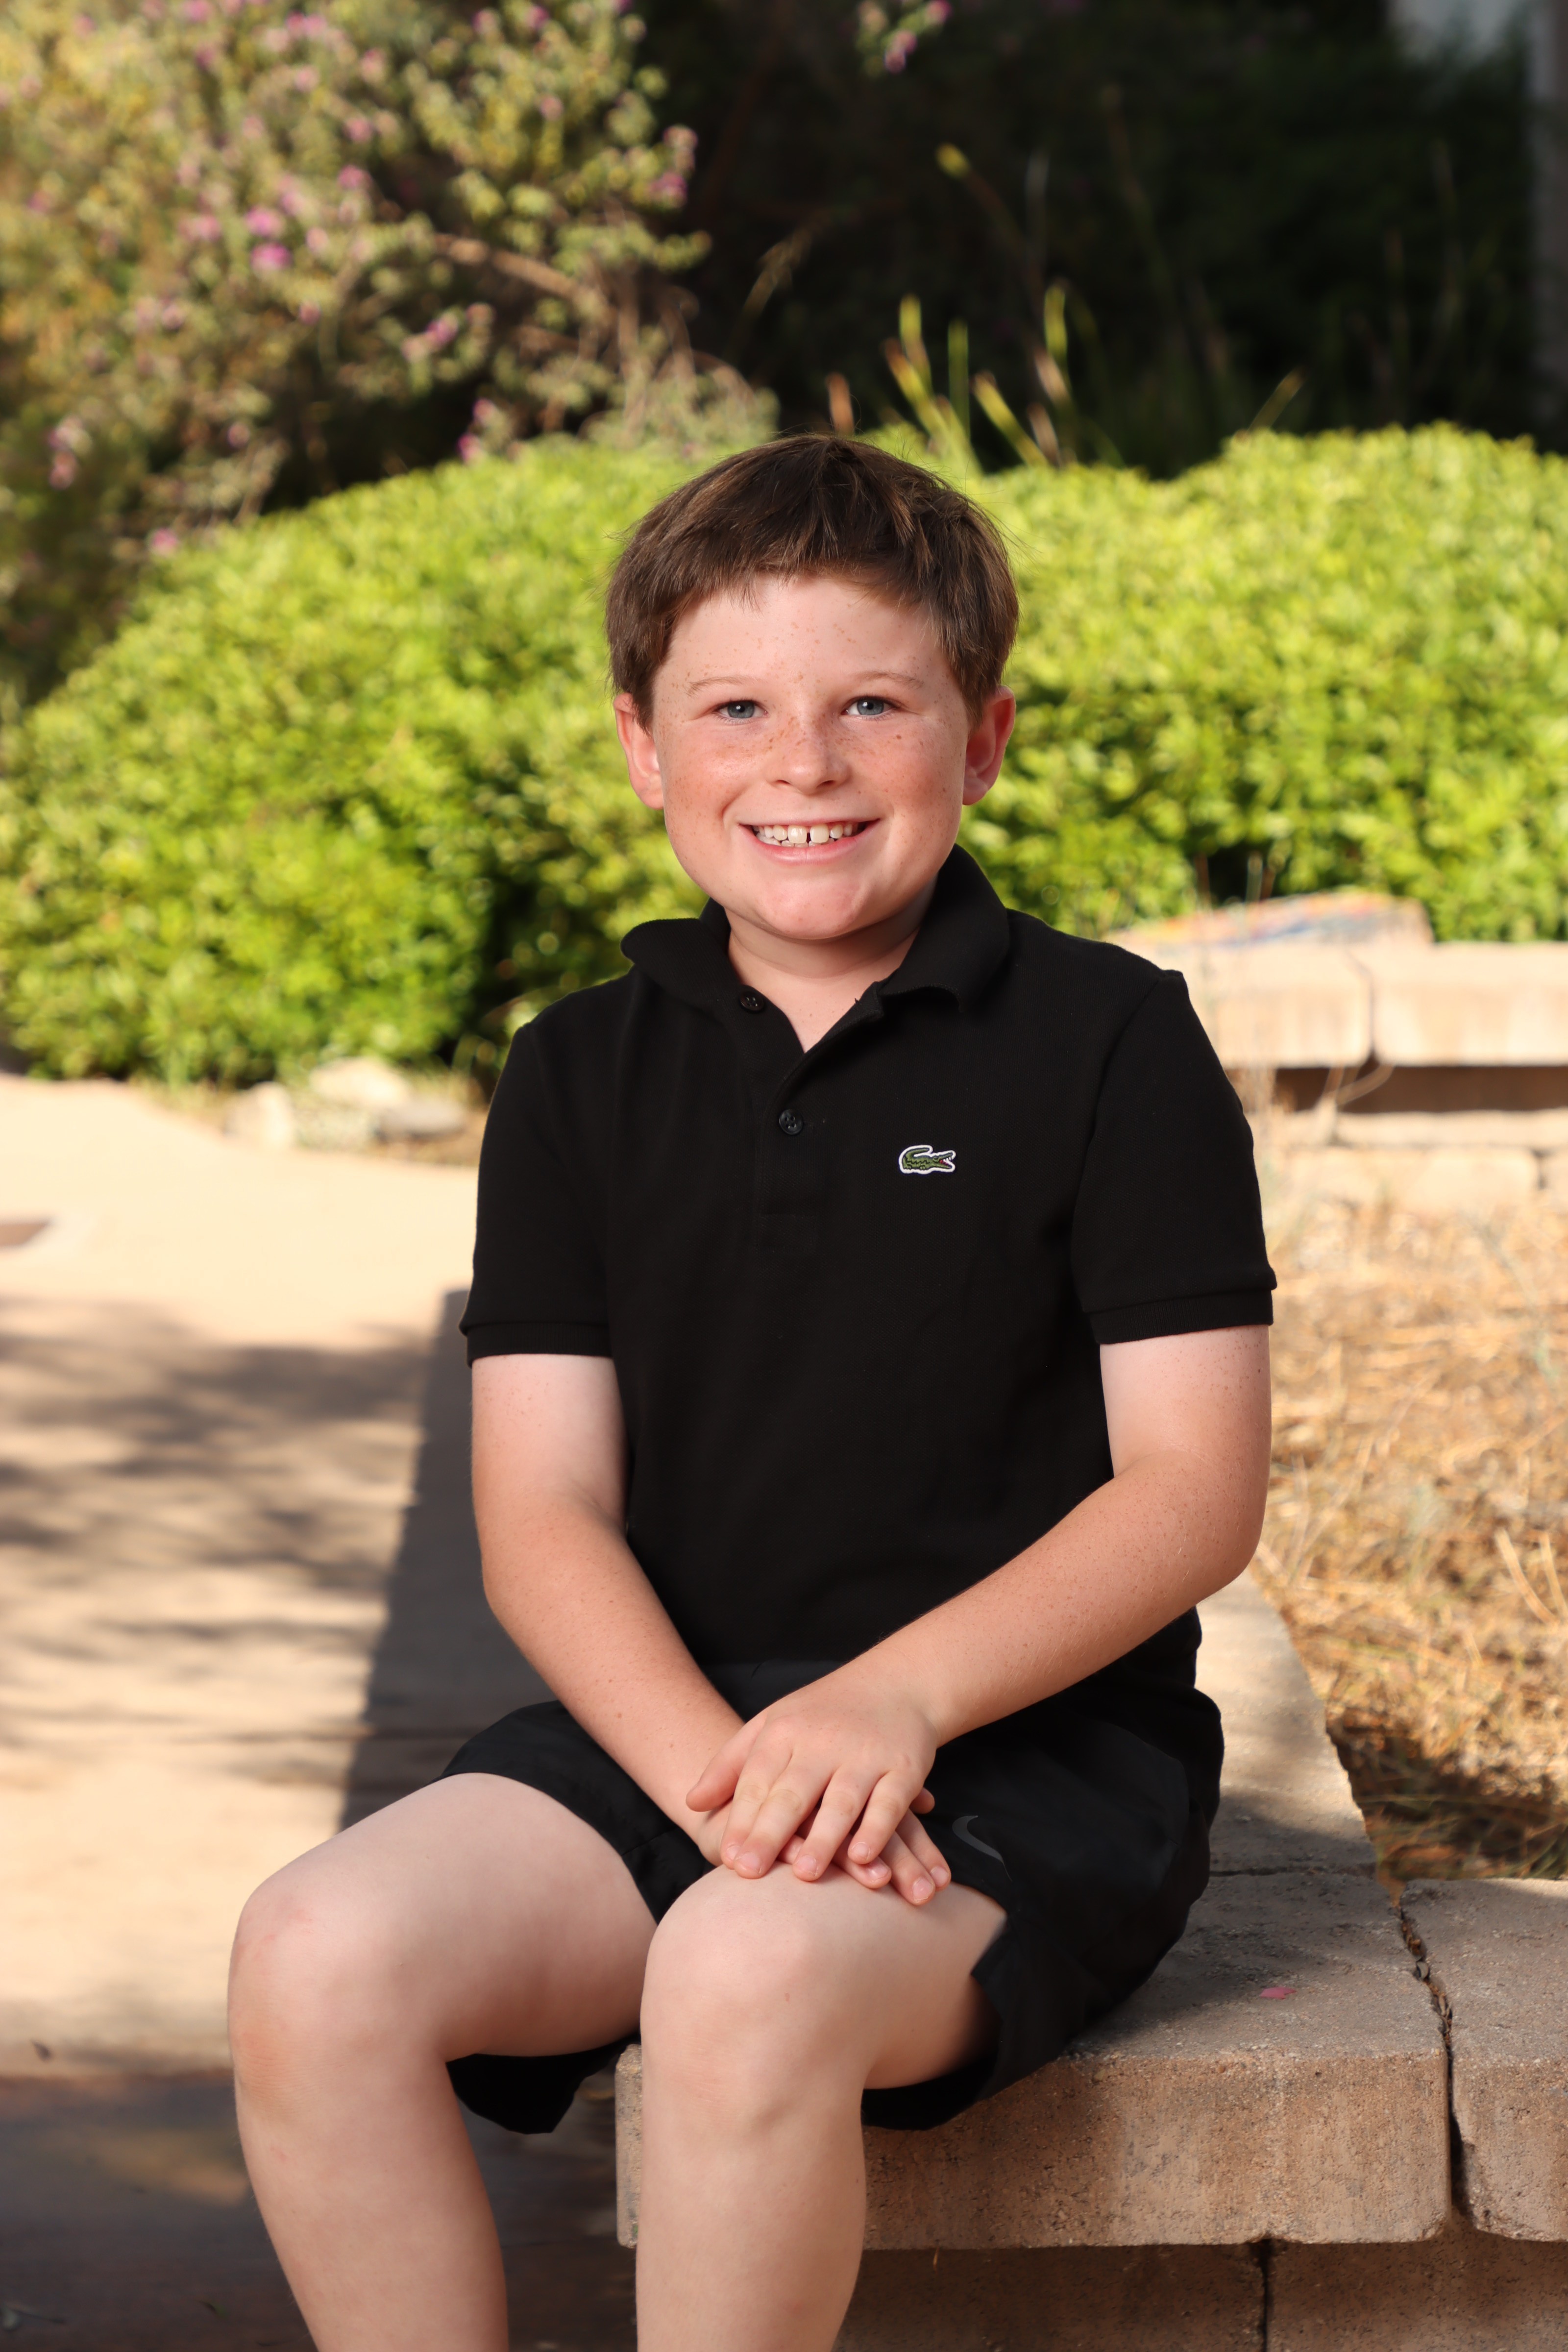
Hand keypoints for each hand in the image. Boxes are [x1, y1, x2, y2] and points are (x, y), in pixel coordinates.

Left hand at [685, 1669, 950, 1905]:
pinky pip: (889, 1802)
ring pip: (840, 1800)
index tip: (726, 1858)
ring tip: (803, 1873)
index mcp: (785, 1732)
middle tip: (748, 1872)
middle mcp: (823, 1742)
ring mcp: (865, 1755)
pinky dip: (877, 1829)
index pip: (757, 1781)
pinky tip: (863, 1856)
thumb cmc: (824, 1714)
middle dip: (769, 1833)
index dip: (741, 1820)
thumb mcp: (773, 1725)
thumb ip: (731, 1764)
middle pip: (792, 1793)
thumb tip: (690, 1803)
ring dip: (823, 1838)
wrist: (898, 1682)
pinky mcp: (903, 1768)